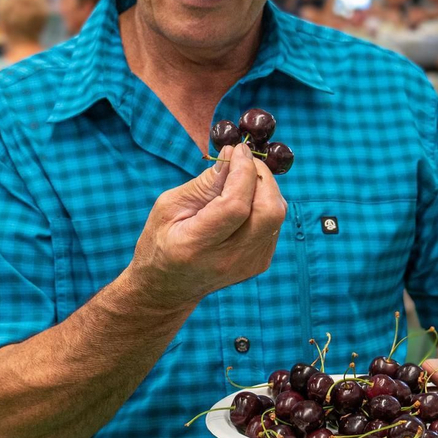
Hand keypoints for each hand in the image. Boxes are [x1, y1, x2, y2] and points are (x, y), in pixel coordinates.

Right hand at [126, 144, 287, 312]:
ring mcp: (248, 264)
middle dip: (262, 177)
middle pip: (269, 212)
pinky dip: (263, 204)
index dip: (244, 171)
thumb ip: (204, 183)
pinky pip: (273, 224)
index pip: (237, 205)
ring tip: (241, 180)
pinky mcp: (259, 263)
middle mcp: (229, 259)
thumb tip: (233, 155)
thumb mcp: (169, 206)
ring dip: (264, 189)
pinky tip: (244, 201)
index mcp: (197, 245)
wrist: (167, 288)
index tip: (239, 150)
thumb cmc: (161, 242)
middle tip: (245, 162)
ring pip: (276, 216)